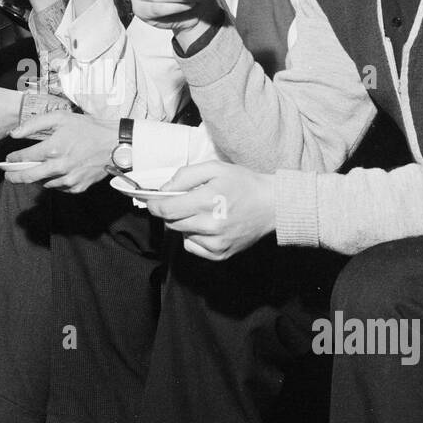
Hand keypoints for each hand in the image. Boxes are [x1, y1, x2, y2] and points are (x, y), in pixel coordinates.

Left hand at [3, 112, 116, 191]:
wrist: (115, 144)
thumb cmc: (88, 128)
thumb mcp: (60, 118)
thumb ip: (34, 124)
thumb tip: (14, 134)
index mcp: (53, 149)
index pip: (24, 157)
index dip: (13, 159)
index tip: (9, 159)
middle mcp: (58, 167)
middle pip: (28, 177)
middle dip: (15, 177)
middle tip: (9, 175)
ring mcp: (68, 179)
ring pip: (44, 183)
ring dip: (38, 178)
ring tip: (37, 170)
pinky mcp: (78, 187)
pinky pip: (59, 188)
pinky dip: (55, 181)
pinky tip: (57, 172)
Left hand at [142, 161, 276, 260]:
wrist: (272, 205)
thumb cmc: (244, 184)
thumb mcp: (214, 168)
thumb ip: (185, 176)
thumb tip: (164, 189)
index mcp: (207, 201)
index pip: (165, 209)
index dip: (154, 204)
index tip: (151, 200)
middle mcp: (210, 225)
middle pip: (171, 222)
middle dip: (171, 211)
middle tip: (184, 201)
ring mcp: (216, 242)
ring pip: (181, 235)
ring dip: (184, 224)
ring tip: (203, 212)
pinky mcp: (220, 254)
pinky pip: (193, 247)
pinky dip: (194, 237)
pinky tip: (208, 226)